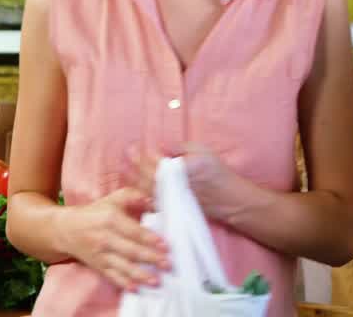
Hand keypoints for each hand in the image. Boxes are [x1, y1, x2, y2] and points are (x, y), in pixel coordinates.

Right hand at [58, 187, 167, 292]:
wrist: (67, 229)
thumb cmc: (96, 212)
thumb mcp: (114, 198)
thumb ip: (134, 196)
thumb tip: (153, 201)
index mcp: (111, 220)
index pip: (133, 231)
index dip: (149, 239)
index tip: (165, 245)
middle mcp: (105, 238)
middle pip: (130, 251)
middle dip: (150, 258)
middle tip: (167, 264)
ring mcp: (101, 254)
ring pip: (122, 266)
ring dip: (140, 275)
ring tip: (156, 280)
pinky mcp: (98, 265)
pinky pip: (111, 276)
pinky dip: (123, 283)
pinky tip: (135, 288)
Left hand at [127, 142, 244, 222]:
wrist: (229, 198)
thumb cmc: (217, 172)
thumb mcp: (204, 151)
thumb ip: (181, 147)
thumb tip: (160, 144)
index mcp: (185, 170)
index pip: (157, 164)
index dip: (142, 156)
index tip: (132, 147)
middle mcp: (177, 186)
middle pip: (149, 178)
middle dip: (134, 167)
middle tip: (124, 156)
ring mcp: (174, 199)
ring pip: (148, 191)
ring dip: (134, 179)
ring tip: (123, 169)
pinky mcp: (173, 208)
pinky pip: (152, 200)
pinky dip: (141, 192)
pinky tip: (133, 185)